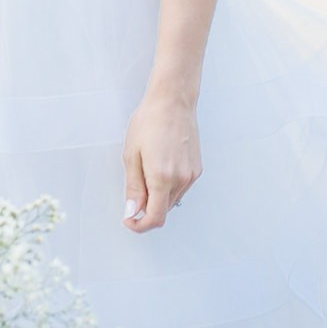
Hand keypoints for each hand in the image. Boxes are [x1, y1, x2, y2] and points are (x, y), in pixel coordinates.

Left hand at [120, 90, 201, 232]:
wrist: (173, 102)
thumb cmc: (149, 122)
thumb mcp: (131, 155)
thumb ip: (133, 187)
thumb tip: (132, 211)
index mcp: (162, 177)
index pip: (155, 218)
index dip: (140, 225)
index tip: (129, 221)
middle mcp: (181, 180)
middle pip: (163, 210)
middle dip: (146, 207)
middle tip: (133, 187)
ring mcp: (191, 176)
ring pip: (172, 200)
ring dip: (157, 196)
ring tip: (146, 169)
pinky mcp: (197, 170)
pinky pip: (180, 189)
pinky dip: (168, 187)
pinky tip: (159, 166)